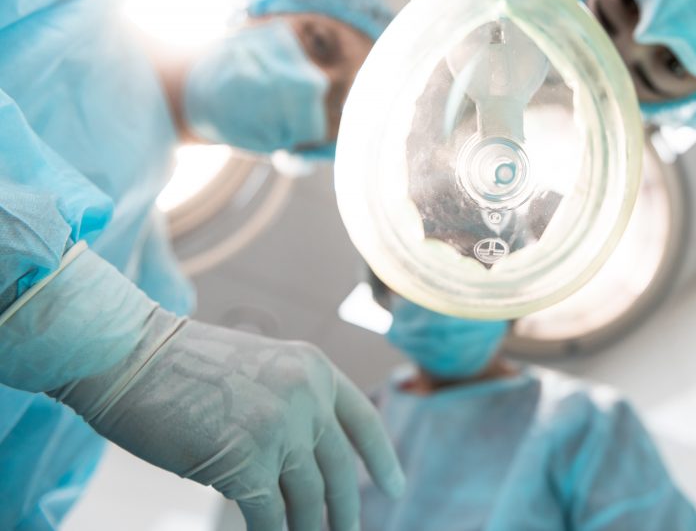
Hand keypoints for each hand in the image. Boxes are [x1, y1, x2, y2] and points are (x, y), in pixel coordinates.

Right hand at [68, 319, 403, 530]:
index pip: (362, 421)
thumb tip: (303, 462)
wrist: (128, 355)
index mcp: (314, 369)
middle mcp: (308, 397)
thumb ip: (288, 404)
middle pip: (338, 469)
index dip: (381, 459)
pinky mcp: (247, 462)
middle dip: (345, 509)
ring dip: (309, 529)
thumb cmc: (179, 367)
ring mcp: (281, 429)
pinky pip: (270, 516)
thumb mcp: (258, 370)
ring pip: (307, 498)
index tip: (394, 489)